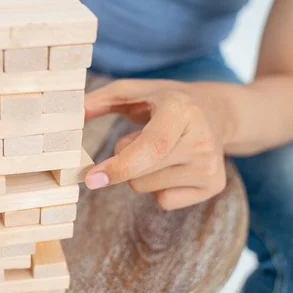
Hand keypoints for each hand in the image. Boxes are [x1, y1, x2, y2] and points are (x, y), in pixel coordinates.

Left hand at [83, 79, 230, 209]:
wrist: (217, 111)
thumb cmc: (165, 101)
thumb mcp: (135, 91)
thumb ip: (102, 99)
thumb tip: (74, 113)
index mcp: (180, 110)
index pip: (150, 147)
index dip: (119, 167)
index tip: (91, 179)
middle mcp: (201, 140)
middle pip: (138, 175)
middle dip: (123, 163)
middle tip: (138, 139)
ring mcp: (210, 166)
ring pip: (146, 188)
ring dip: (140, 173)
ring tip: (159, 150)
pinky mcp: (214, 185)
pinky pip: (163, 201)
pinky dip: (158, 187)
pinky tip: (173, 165)